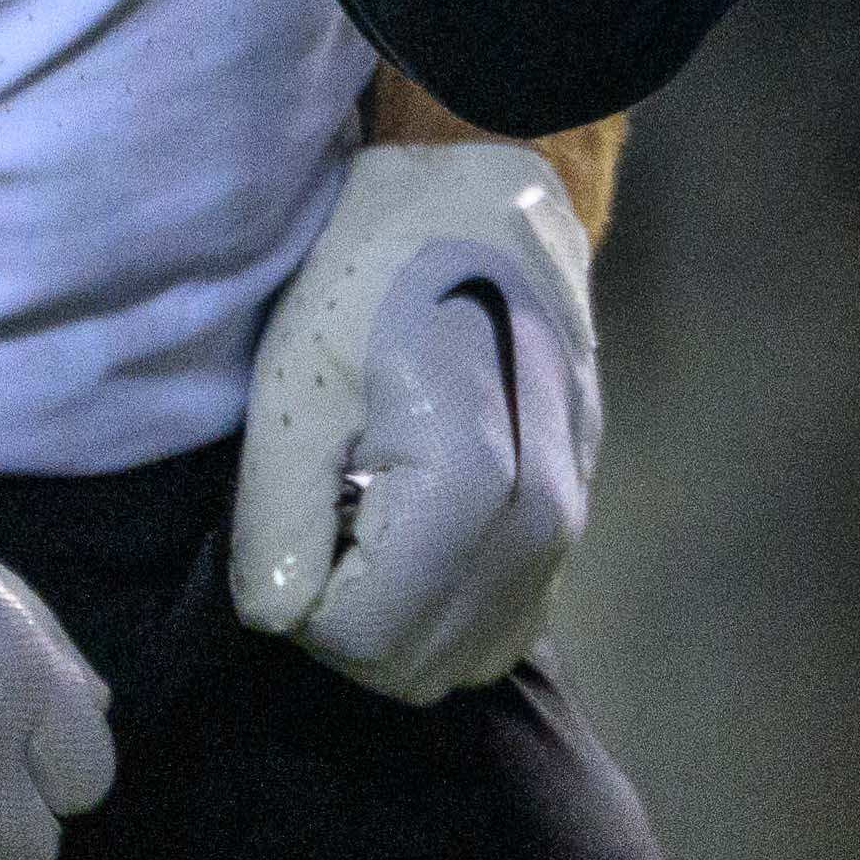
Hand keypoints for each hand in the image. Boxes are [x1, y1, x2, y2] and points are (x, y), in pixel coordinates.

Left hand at [227, 138, 597, 702]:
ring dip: (398, 625)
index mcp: (474, 481)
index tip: (287, 532)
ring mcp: (574, 521)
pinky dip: (449, 614)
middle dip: (346, 627)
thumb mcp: (298, 377)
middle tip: (315, 535)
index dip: (301, 607)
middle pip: (420, 665)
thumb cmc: (379, 265)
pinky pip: (508, 623)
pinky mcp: (580, 515)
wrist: (490, 194)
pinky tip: (411, 539)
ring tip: (361, 533)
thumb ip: (279, 515)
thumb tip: (281, 619)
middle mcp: (545, 518)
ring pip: (468, 658)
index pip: (366, 637)